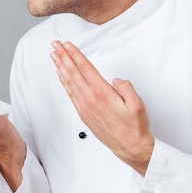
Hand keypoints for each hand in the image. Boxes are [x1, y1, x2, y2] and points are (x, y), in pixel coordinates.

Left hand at [50, 40, 153, 174]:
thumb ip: (126, 87)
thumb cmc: (134, 127)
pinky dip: (64, 82)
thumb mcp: (137, 103)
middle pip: (73, 73)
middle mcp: (90, 100)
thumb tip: (116, 80)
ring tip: (54, 56)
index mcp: (102, 94)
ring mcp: (85, 107)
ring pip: (69, 82)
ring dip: (61, 67)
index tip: (68, 45)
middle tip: (56, 45)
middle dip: (63, 56)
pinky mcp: (83, 114)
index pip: (85, 69)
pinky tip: (61, 76)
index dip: (75, 55)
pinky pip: (70, 94)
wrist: (130, 147)